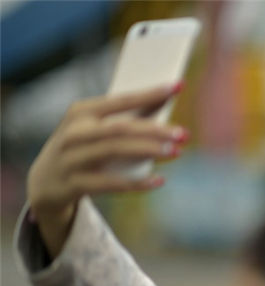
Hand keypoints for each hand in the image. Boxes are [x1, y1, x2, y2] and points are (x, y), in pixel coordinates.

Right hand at [26, 83, 187, 255]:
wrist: (45, 182)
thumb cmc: (82, 150)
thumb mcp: (94, 131)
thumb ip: (122, 124)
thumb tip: (165, 118)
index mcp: (81, 112)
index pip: (121, 99)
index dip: (150, 93)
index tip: (177, 86)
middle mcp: (74, 132)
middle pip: (121, 128)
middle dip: (154, 129)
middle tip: (184, 133)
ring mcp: (72, 158)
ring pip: (116, 151)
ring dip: (149, 151)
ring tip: (176, 152)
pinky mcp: (74, 184)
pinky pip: (111, 184)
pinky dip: (137, 183)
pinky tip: (160, 180)